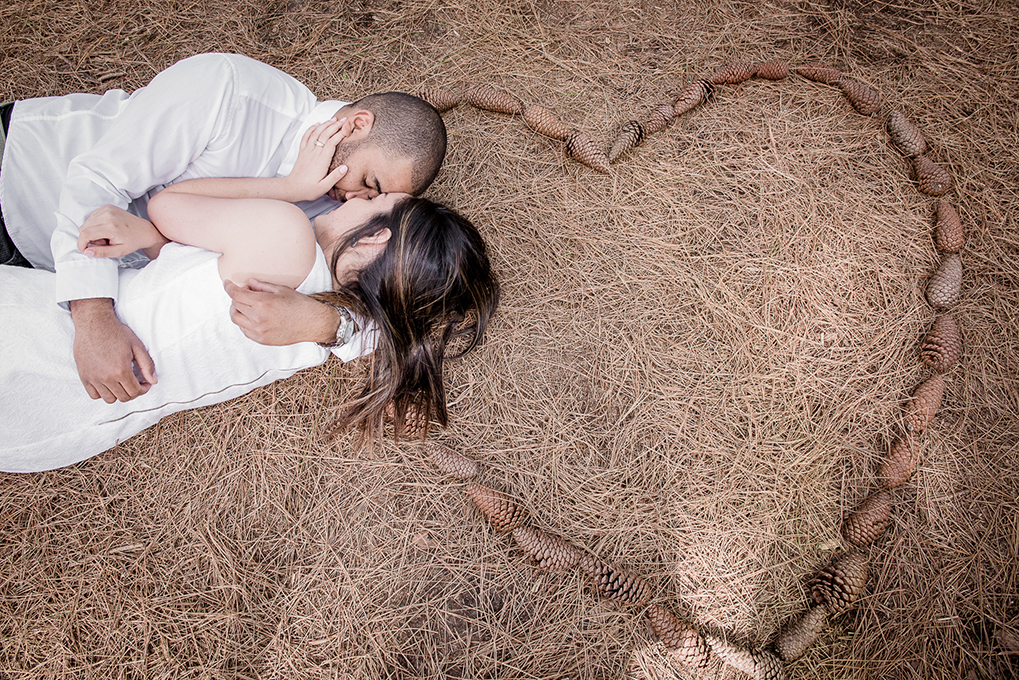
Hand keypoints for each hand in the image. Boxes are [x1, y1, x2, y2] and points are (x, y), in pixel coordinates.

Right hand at [69, 298, 157, 402]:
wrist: (93, 323)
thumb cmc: (116, 332)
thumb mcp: (137, 346)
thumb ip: (147, 365)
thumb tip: (153, 381)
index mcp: (120, 371)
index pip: (135, 392)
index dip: (143, 389)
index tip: (145, 383)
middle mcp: (106, 378)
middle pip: (123, 397)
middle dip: (133, 392)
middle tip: (136, 382)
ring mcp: (93, 378)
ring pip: (109, 399)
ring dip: (119, 394)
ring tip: (122, 383)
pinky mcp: (83, 376)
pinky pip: (94, 395)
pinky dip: (103, 393)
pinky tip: (109, 383)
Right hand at [77, 204, 169, 258]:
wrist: (144, 230)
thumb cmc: (133, 242)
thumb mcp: (119, 251)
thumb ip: (102, 252)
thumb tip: (87, 252)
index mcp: (111, 227)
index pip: (85, 234)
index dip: (81, 244)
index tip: (85, 250)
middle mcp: (108, 215)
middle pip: (84, 228)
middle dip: (89, 238)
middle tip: (103, 243)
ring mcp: (107, 209)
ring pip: (87, 223)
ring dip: (92, 231)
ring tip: (107, 236)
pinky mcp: (107, 206)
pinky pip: (92, 217)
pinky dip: (95, 224)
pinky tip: (107, 228)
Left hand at [225, 278, 339, 345]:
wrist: (313, 323)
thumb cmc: (300, 305)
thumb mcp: (281, 290)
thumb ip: (261, 286)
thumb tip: (247, 283)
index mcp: (263, 303)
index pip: (236, 294)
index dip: (229, 287)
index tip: (227, 283)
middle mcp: (258, 318)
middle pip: (235, 305)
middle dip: (236, 297)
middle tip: (245, 293)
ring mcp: (259, 331)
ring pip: (236, 319)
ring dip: (237, 310)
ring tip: (246, 306)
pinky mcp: (262, 339)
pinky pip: (244, 330)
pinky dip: (244, 322)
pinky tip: (254, 317)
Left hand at [284, 118, 352, 201]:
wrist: (292, 188)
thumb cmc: (309, 189)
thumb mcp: (324, 187)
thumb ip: (335, 177)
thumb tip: (345, 167)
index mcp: (321, 161)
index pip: (332, 143)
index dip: (340, 134)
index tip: (347, 129)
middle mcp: (314, 153)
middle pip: (325, 135)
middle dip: (335, 126)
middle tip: (344, 120)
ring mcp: (307, 151)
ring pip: (316, 133)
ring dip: (325, 124)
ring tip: (333, 119)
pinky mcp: (302, 152)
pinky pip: (306, 137)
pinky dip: (311, 128)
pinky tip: (317, 124)